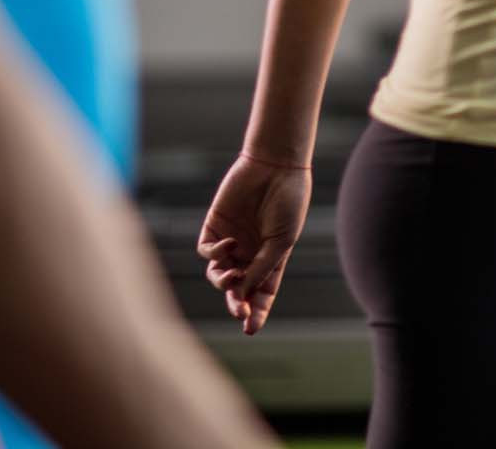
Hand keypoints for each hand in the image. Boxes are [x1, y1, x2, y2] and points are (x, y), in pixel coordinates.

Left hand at [196, 153, 312, 335]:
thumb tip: (240, 293)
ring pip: (217, 274)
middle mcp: (250, 253)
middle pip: (237, 288)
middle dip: (236, 303)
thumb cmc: (288, 202)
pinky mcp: (215, 226)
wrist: (276, 167)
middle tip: (237, 312)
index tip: (251, 329)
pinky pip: (207, 251)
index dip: (257, 312)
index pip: (261, 293)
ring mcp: (231, 241)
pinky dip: (215, 254)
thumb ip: (262, 267)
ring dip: (222, 282)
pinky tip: (229, 244)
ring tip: (230, 277)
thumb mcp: (282, 241)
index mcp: (271, 258)